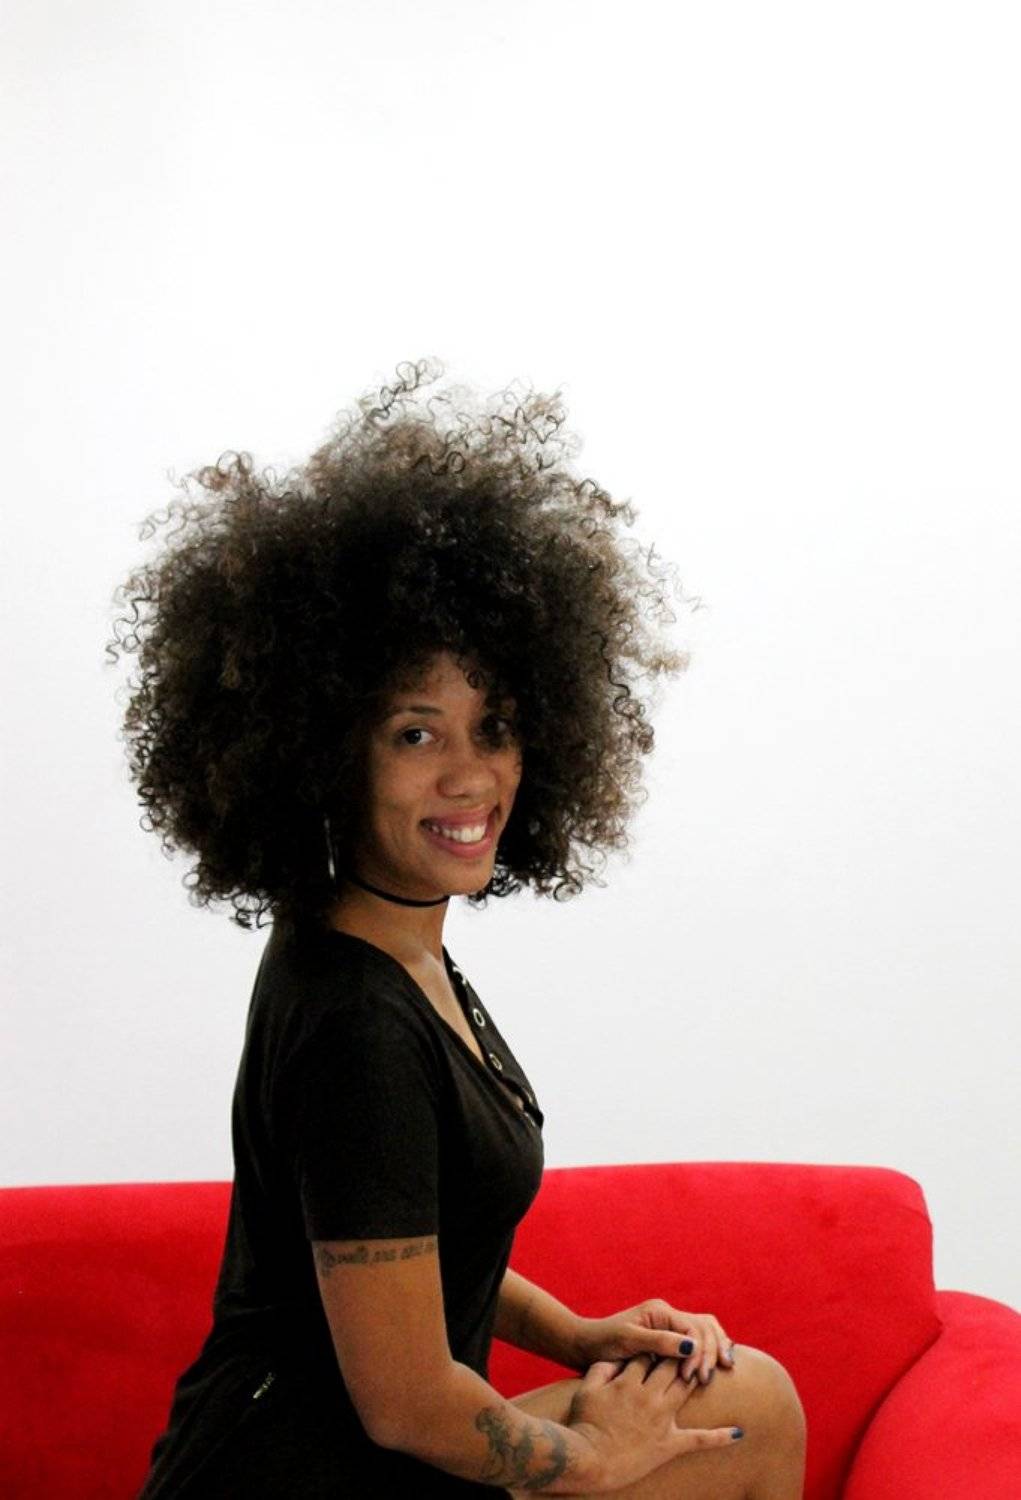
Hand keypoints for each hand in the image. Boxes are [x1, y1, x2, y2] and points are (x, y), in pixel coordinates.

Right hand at [566, 1352, 742, 1491]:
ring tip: (710, 1368)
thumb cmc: (584, 1423)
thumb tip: (619, 1358)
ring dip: (698, 1376)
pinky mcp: (669, 1444)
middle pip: (672, 1366)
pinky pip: (699, 1439)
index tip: (658, 1345)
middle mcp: (649, 1396)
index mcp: (628, 1381)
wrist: (587, 1459)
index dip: (654, 1348)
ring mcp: (661, 1420)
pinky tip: (739, 1431)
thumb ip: (604, 1368)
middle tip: (690, 1349)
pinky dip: (721, 1436)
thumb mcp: (588, 1387)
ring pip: (686, 1389)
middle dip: (681, 1355)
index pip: (648, 1355)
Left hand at [573, 1300, 736, 1386]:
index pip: (694, 1328)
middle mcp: (668, 1314)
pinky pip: (697, 1341)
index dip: (699, 1353)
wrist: (586, 1346)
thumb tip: (692, 1347)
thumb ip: (659, 1342)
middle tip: (706, 1379)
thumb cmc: (603, 1343)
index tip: (690, 1377)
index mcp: (660, 1311)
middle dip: (711, 1353)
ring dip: (715, 1351)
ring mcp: (669, 1326)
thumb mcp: (628, 1341)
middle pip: (704, 1327)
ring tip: (719, 1372)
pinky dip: (709, 1352)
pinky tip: (715, 1368)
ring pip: (705, 1331)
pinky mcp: (669, 1340)